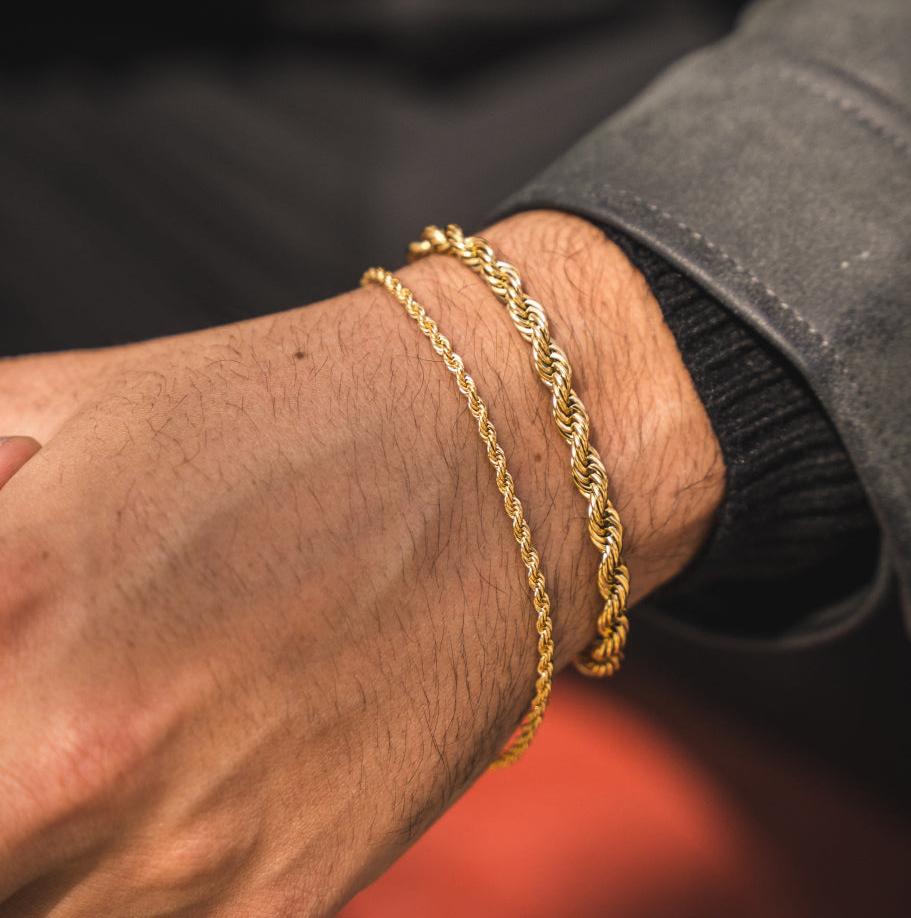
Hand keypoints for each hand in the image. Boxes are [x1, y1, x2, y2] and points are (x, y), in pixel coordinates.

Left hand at [0, 211, 722, 914]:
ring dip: (52, 837)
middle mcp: (72, 759)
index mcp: (8, 604)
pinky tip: (190, 776)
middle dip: (4, 768)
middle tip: (43, 701)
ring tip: (130, 724)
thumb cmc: (296, 411)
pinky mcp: (284, 899)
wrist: (500, 456)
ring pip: (44, 902)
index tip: (2, 674)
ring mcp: (185, 854)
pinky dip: (134, 874)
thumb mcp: (61, 403)